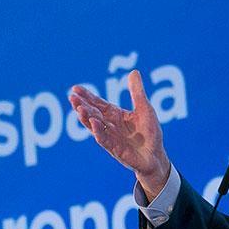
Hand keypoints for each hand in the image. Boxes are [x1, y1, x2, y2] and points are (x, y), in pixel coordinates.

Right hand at [68, 70, 170, 197]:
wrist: (156, 156)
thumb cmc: (150, 134)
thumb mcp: (145, 109)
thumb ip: (137, 92)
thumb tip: (133, 72)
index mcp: (115, 116)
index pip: (98, 104)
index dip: (87, 96)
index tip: (75, 88)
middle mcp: (110, 126)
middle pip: (93, 114)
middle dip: (82, 106)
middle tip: (72, 97)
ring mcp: (111, 138)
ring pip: (95, 127)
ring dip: (86, 118)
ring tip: (79, 108)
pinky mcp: (116, 150)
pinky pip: (105, 140)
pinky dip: (99, 132)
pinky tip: (94, 123)